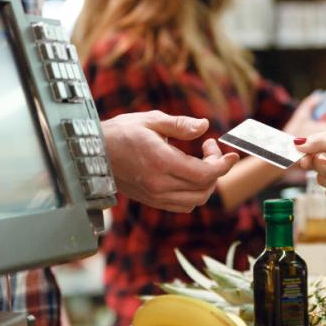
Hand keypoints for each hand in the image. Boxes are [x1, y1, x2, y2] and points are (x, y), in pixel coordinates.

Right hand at [102, 111, 238, 211]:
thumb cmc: (121, 133)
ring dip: (206, 183)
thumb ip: (181, 125)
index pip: (205, 173)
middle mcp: (159, 184)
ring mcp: (155, 196)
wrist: (93, 155)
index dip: (223, 165)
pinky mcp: (152, 201)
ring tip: (200, 160)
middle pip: (204, 188)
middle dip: (216, 169)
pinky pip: (182, 205)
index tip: (232, 154)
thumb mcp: (151, 120)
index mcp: (161, 162)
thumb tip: (205, 126)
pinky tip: (188, 174)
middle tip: (208, 147)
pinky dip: (193, 193)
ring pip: (195, 200)